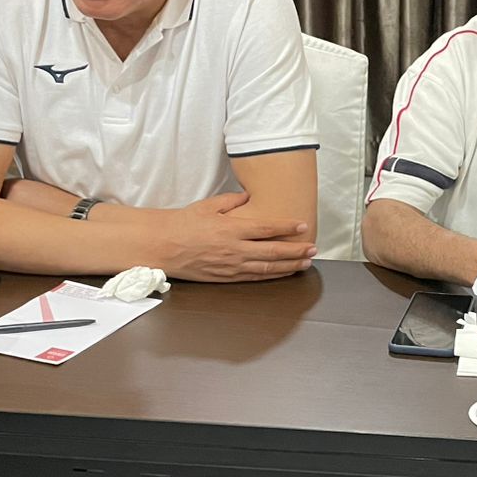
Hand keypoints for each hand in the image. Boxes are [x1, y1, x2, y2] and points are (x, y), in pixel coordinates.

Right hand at [159, 192, 315, 281]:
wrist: (162, 246)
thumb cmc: (183, 224)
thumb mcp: (208, 206)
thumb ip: (232, 202)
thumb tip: (249, 198)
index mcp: (231, 229)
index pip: (266, 228)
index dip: (287, 227)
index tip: (302, 225)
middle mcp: (234, 249)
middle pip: (273, 251)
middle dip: (296, 250)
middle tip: (313, 248)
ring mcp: (232, 266)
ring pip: (268, 268)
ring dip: (290, 266)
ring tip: (306, 262)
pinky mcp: (227, 278)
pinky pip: (255, 277)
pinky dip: (273, 275)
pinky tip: (284, 273)